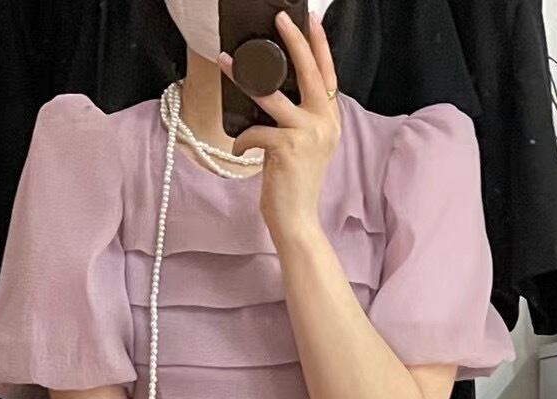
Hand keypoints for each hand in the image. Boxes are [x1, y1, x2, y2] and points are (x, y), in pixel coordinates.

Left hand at [219, 11, 339, 247]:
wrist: (297, 222)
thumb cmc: (294, 186)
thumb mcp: (304, 147)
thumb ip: (299, 119)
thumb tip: (270, 90)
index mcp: (330, 121)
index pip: (327, 74)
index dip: (319, 45)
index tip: (310, 19)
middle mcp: (324, 124)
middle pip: (309, 71)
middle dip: (293, 40)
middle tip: (279, 18)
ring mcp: (308, 135)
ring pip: (272, 95)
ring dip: (245, 78)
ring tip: (226, 62)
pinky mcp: (287, 149)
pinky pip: (255, 130)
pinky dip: (243, 140)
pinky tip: (240, 152)